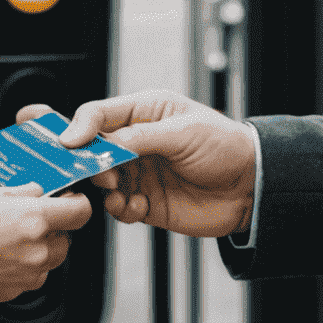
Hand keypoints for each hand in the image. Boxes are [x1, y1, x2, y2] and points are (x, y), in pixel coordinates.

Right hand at [0, 184, 93, 302]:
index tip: (69, 202)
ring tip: (11, 242)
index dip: (77, 205)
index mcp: (35, 218)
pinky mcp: (16, 290)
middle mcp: (38, 248)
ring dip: (41, 251)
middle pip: (66, 240)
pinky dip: (25, 269)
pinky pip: (33, 278)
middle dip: (54, 230)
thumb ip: (24, 193)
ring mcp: (28, 273)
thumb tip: (41, 192)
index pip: (81, 213)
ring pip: (51, 261)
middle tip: (28, 222)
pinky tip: (2, 258)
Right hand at [17, 93, 256, 238]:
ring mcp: (140, 172)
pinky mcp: (146, 201)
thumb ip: (136, 137)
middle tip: (102, 176)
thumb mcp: (181, 133)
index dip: (79, 128)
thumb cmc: (225, 147)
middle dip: (90, 165)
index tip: (70, 144)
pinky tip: (140, 207)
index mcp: (144, 112)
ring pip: (102, 182)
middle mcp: (137, 142)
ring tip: (123, 194)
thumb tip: (97, 141)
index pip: (98, 114)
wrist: (252, 187)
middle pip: (93, 150)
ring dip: (106, 191)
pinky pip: (120, 207)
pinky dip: (123, 209)